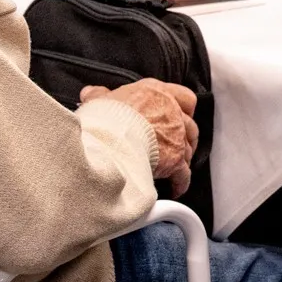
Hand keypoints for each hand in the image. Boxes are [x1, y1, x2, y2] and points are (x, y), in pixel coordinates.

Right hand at [81, 81, 197, 193]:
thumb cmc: (105, 118)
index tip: (180, 114)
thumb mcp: (100, 102)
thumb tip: (92, 93)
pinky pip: (184, 174)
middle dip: (185, 137)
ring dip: (183, 159)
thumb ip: (100, 96)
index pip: (184, 97)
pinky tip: (175, 188)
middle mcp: (172, 113)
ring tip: (174, 168)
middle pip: (190, 126)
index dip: (184, 108)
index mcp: (156, 94)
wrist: (111, 139)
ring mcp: (176, 137)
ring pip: (189, 150)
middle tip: (177, 145)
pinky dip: (181, 182)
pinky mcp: (176, 159)